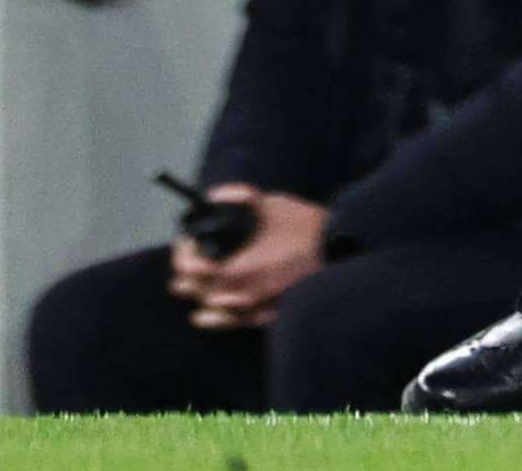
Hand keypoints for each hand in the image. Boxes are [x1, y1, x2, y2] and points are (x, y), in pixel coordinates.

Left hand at [174, 188, 326, 327]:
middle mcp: (242, 291)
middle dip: (186, 275)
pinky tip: (203, 315)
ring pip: (211, 309)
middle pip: (197, 290)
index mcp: (239, 264)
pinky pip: (233, 324)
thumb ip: (240, 199)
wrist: (338, 250)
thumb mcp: (271, 204)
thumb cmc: (305, 226)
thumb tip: (212, 198)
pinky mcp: (267, 315)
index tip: (186, 242)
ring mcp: (255, 307)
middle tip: (185, 262)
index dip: (184, 255)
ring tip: (187, 286)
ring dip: (198, 295)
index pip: (193, 268)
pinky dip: (214, 320)